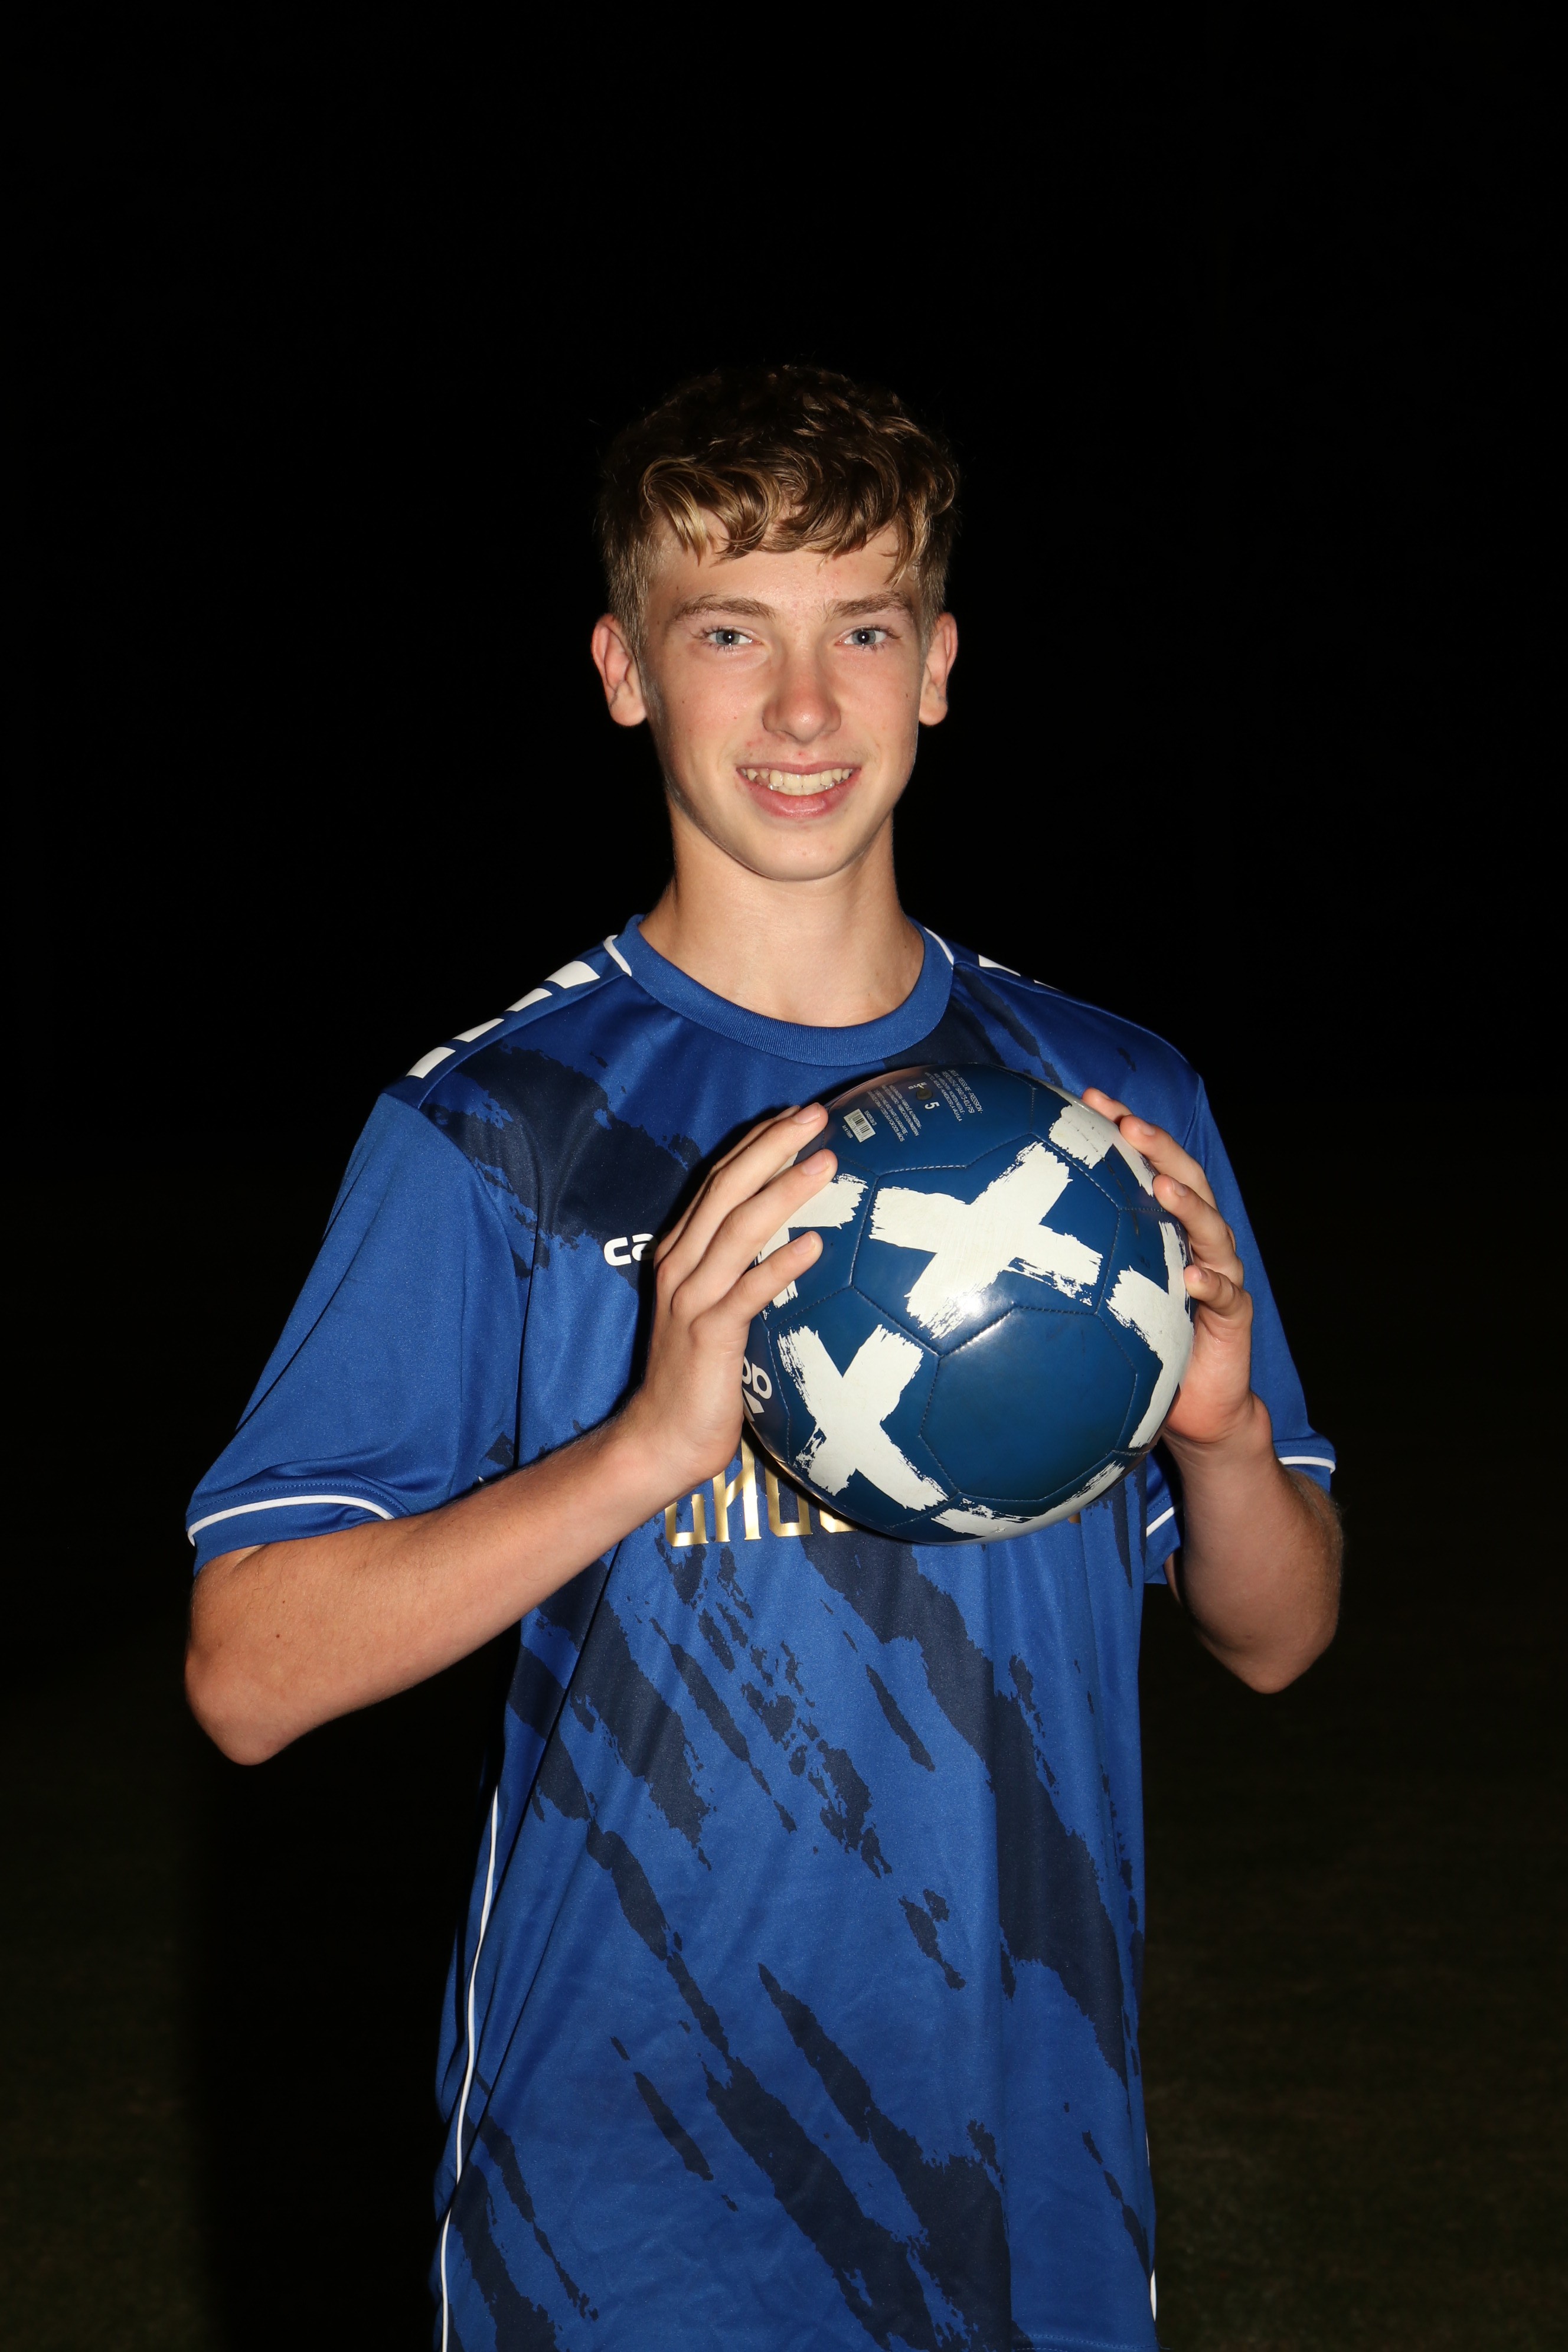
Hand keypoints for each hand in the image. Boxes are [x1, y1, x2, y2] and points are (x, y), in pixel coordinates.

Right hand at [618, 1102, 834, 1495]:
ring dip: (783, 1192)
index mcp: (682, 1252)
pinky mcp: (707, 1338)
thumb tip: (804, 1238)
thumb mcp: (718, 1309)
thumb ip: (744, 1270)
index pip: (717, 1181)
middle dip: (771, 1147)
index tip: (795, 1114)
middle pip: (726, 1190)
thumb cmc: (701, 1375)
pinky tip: (814, 1245)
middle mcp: (681, 1265)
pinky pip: (747, 1294)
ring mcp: (690, 1299)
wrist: (659, 1438)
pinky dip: (779, 1266)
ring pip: (738, 1231)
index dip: (756, 1143)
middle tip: (816, 1115)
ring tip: (826, 1163)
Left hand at [1081, 1088, 1255, 1451]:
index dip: (1125, 1126)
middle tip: (1127, 1123)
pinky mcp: (1235, 1315)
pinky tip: (1193, 1279)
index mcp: (1166, 1226)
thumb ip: (1068, 1265)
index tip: (1088, 1097)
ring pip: (1212, 1228)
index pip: (1149, 1162)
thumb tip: (991, 1236)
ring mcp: (1221, 1273)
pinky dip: (1212, 1283)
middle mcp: (1197, 1241)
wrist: (1193, 1407)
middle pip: (1186, 1179)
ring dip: (1187, 1204)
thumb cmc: (1139, 1346)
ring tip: (1161, 1187)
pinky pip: (1226, 1294)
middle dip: (1158, 1146)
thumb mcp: (1098, 1299)